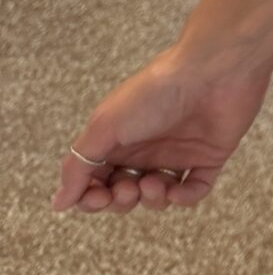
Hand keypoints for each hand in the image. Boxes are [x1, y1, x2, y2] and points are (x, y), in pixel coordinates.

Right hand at [52, 42, 272, 214]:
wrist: (211, 72)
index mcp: (117, 138)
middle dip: (122, 200)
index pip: (96, 180)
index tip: (97, 197)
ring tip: (153, 183)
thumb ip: (80, 165)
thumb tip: (59, 203)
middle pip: (125, 192)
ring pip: (158, 195)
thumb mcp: (105, 126)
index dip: (92, 197)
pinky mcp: (209, 157)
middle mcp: (146, 148)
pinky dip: (184, 198)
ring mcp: (178, 153)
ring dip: (152, 199)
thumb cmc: (154, 93)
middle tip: (127, 188)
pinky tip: (177, 190)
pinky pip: (194, 190)